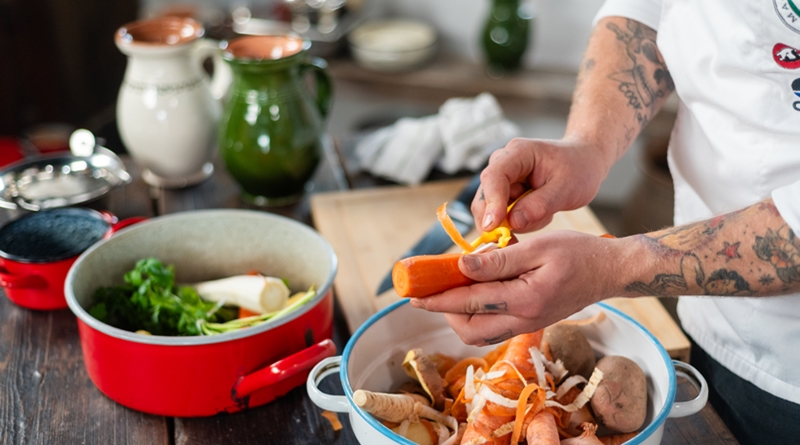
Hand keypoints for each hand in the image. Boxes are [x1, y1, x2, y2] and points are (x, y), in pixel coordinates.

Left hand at [409, 231, 626, 344]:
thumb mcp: (538, 247)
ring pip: (479, 335)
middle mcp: (524, 320)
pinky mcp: (530, 324)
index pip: (469, 303)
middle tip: (431, 290)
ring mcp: (527, 326)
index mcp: (525, 300)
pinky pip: (493, 329)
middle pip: (469, 330)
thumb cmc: (578, 253)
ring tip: (450, 290)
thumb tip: (462, 266)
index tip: (414, 296)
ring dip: (458, 316)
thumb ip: (499, 260)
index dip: (438, 300)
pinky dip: (476, 316)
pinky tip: (473, 293)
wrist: (609, 271)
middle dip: (444, 312)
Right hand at [473, 138, 610, 233]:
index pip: (494, 177)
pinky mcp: (504, 193)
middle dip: (496, 221)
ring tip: (544, 214)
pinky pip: (501, 216)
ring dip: (512, 222)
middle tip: (515, 239)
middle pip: (484, 197)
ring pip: (490, 210)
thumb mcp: (566, 189)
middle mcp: (502, 164)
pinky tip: (539, 214)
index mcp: (517, 153)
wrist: (583, 162)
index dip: (491, 203)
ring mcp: (502, 180)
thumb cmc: (578, 169)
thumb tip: (513, 222)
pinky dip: (518, 222)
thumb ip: (540, 205)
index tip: (493, 226)